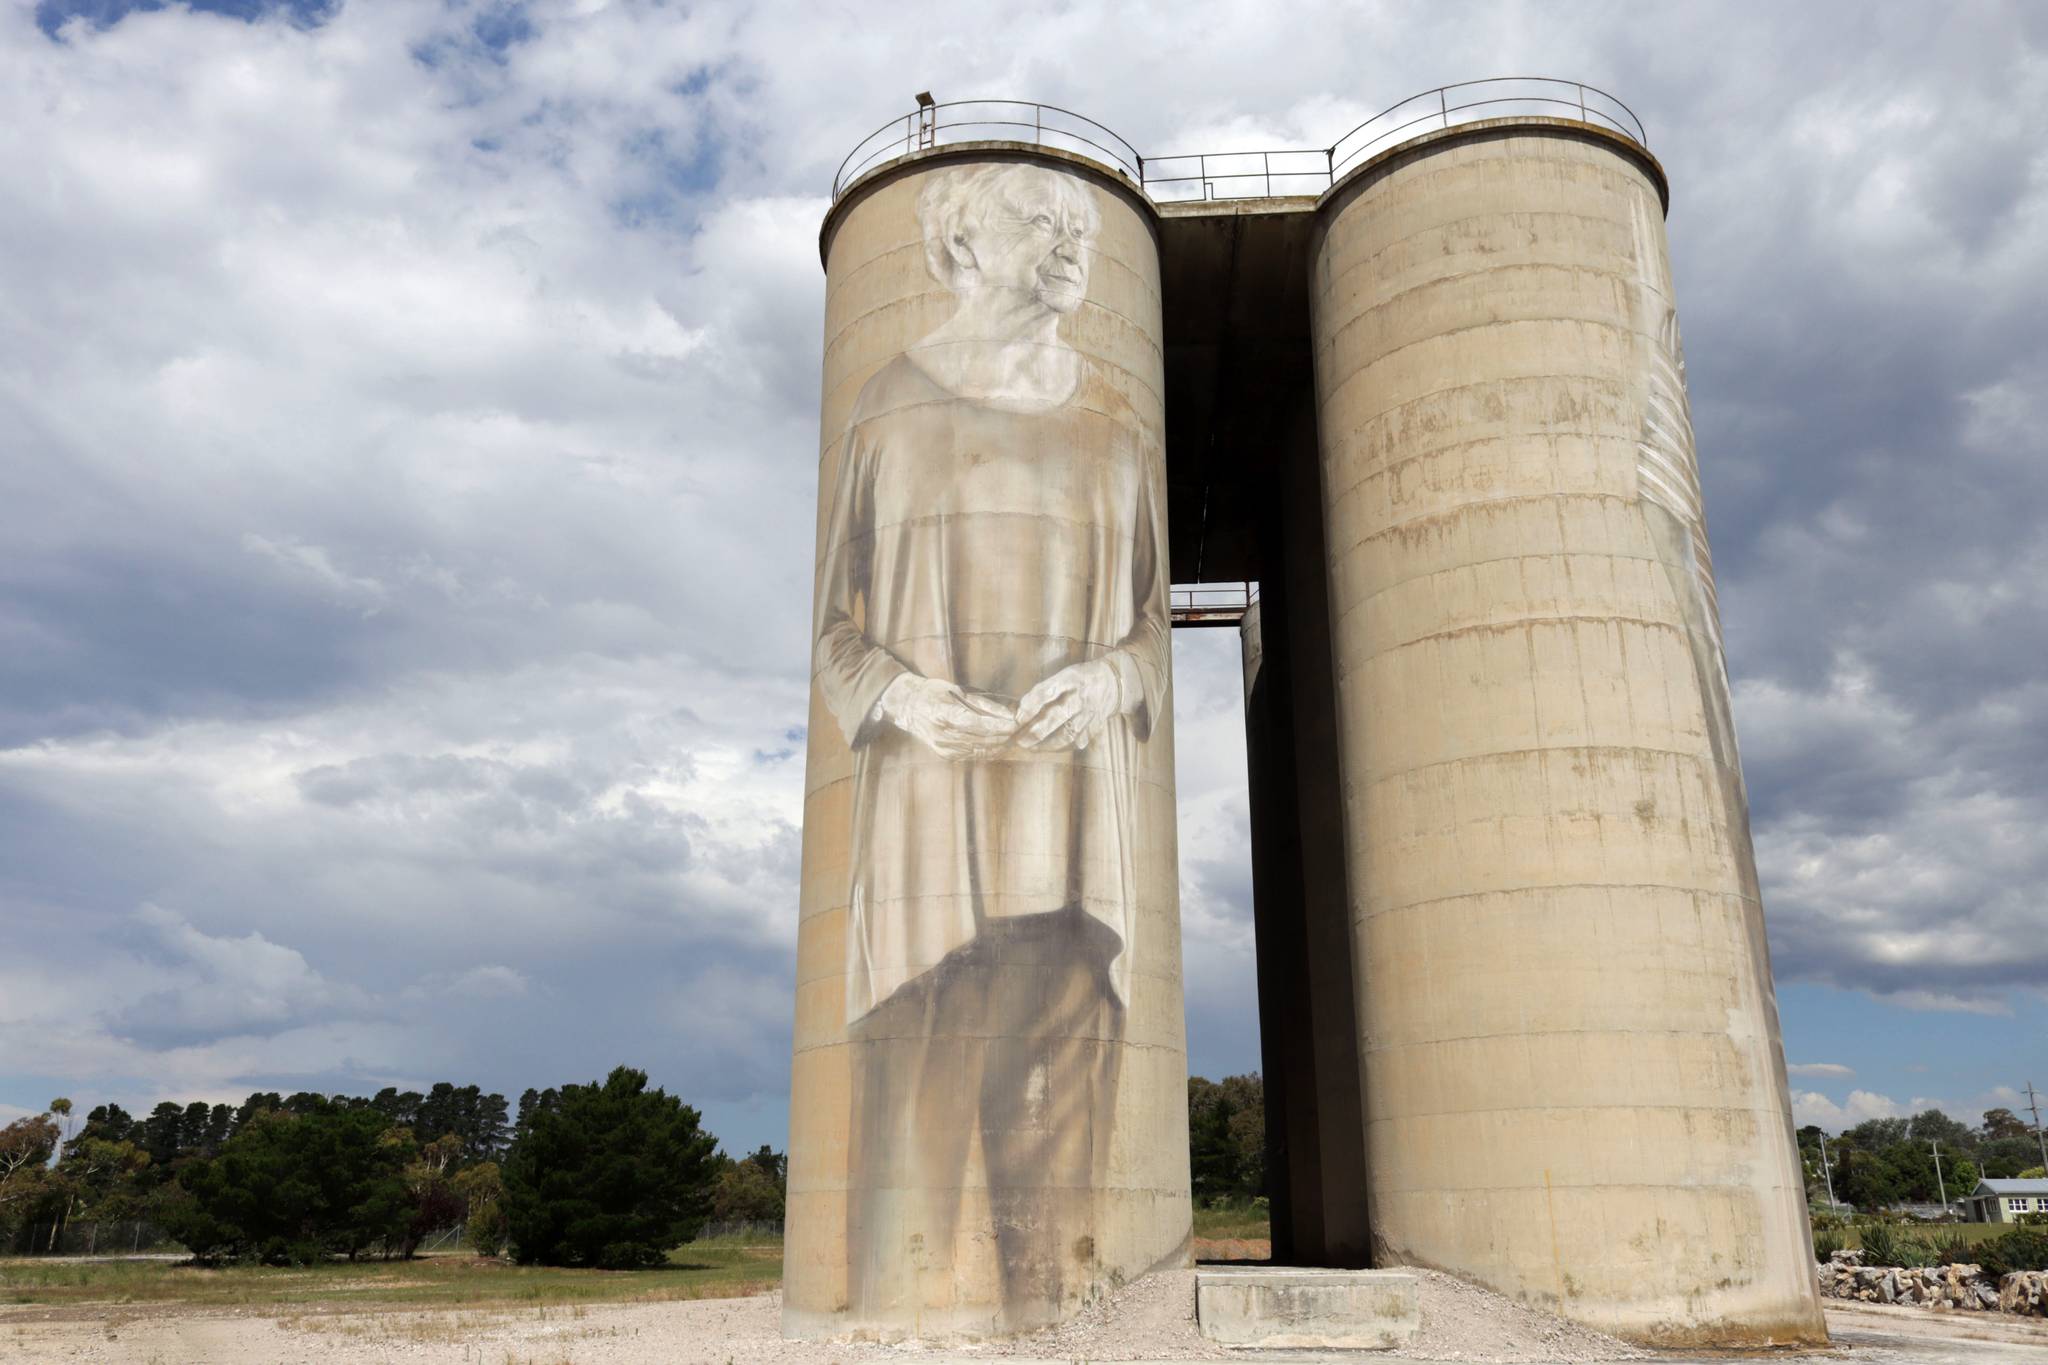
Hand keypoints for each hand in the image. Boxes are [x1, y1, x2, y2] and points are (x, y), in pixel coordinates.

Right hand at [880, 674, 1016, 757]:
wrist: (909, 707)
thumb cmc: (934, 692)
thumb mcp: (957, 690)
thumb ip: (983, 703)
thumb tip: (1008, 713)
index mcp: (941, 713)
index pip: (974, 722)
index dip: (996, 724)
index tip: (1015, 723)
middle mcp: (941, 733)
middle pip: (979, 738)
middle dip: (1002, 736)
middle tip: (1021, 731)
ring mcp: (942, 747)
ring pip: (978, 749)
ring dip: (999, 745)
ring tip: (1015, 738)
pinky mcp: (945, 755)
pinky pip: (972, 755)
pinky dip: (988, 750)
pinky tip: (999, 744)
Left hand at [1013, 660, 1119, 750]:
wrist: (1113, 681)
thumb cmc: (1080, 678)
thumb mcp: (1063, 675)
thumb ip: (1043, 691)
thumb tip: (1019, 710)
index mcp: (1069, 679)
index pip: (1046, 692)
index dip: (1030, 706)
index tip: (1017, 718)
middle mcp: (1080, 696)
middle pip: (1057, 716)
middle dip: (1036, 731)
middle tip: (1020, 741)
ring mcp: (1089, 713)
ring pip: (1068, 733)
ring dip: (1048, 744)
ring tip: (1032, 748)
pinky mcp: (1096, 725)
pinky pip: (1079, 741)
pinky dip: (1065, 747)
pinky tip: (1051, 749)